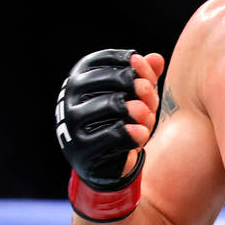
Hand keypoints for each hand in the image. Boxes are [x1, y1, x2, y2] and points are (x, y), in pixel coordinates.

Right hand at [55, 49, 164, 219]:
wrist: (107, 165)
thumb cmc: (122, 120)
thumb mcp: (137, 95)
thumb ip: (146, 74)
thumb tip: (155, 59)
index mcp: (79, 77)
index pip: (114, 60)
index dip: (138, 68)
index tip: (148, 81)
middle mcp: (69, 96)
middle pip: (119, 80)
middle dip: (144, 90)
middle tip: (150, 104)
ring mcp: (71, 123)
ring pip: (117, 105)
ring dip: (142, 112)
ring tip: (146, 119)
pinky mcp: (81, 148)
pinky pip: (116, 133)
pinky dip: (135, 133)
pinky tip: (141, 135)